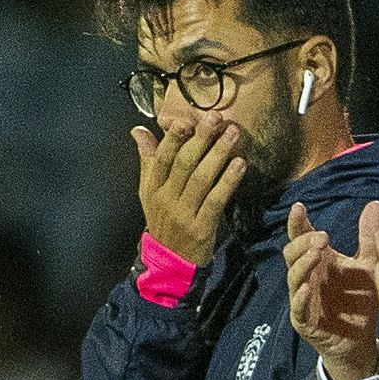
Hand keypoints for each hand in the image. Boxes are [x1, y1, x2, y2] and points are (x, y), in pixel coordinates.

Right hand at [130, 118, 247, 271]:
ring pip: (201, 179)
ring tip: (233, 134)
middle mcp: (167, 199)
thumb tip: (139, 130)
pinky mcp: (201, 228)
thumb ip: (148, 160)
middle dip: (201, 139)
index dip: (174, 138)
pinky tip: (240, 165)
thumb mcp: (149, 192)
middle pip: (184, 164)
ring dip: (219, 154)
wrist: (170, 262)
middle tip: (217, 118)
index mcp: (153, 187)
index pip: (162, 158)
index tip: (186, 120)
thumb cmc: (164, 220)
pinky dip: (228, 181)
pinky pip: (216, 201)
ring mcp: (184, 214)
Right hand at [286, 202, 378, 379]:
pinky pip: (298, 308)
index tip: (299, 207)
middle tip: (323, 237)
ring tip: (317, 254)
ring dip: (303, 263)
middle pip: (292, 253)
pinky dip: (301, 297)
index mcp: (319, 261)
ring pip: (293, 277)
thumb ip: (370, 237)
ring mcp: (302, 299)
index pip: (301, 237)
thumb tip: (377, 203)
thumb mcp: (369, 265)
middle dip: (304, 242)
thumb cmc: (360, 301)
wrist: (361, 340)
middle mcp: (306, 277)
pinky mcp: (304, 321)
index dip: (297, 222)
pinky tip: (308, 288)